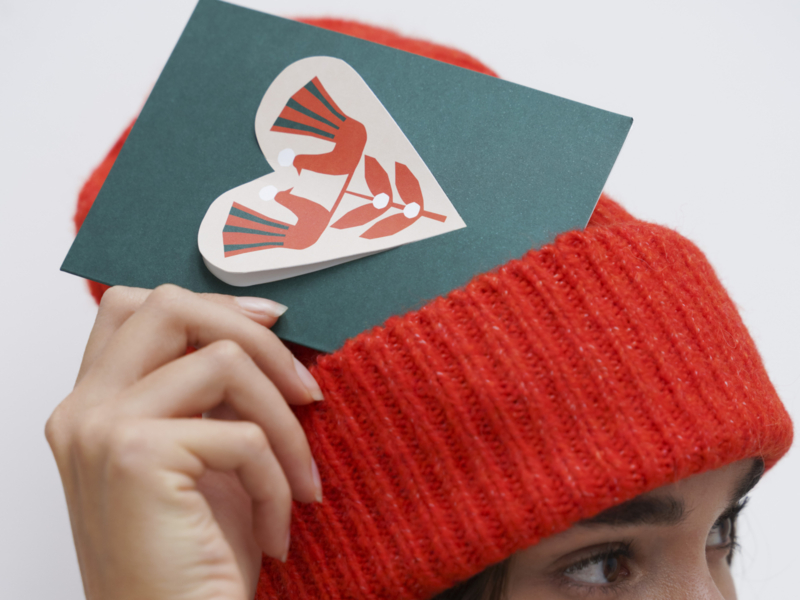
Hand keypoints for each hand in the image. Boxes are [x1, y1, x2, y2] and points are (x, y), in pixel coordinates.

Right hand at [45, 285, 323, 599]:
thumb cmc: (194, 561)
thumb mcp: (202, 460)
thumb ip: (209, 395)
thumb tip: (261, 331)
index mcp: (94, 404)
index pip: (137, 306)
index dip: (211, 305)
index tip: (271, 324)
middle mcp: (85, 409)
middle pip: (171, 305)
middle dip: (257, 338)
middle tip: (306, 387)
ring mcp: (102, 428)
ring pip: (225, 360)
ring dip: (285, 421)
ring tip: (301, 479)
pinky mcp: (136, 457)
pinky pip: (243, 435)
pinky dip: (280, 480)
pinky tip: (279, 527)